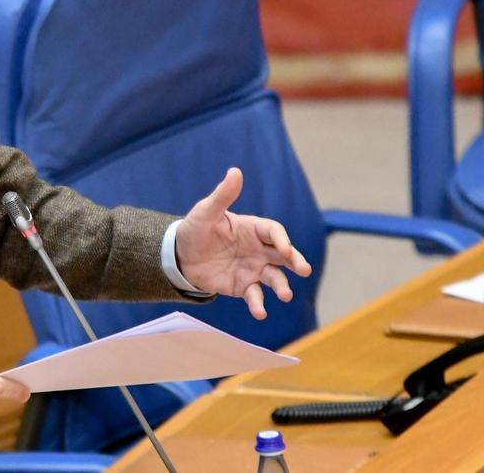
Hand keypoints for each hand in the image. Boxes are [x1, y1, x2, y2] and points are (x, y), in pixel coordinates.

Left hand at [175, 167, 312, 319]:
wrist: (179, 257)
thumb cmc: (195, 230)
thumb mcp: (205, 213)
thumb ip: (222, 196)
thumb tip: (235, 171)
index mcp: (253, 229)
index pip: (274, 232)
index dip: (281, 239)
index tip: (284, 249)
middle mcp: (259, 250)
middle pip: (284, 255)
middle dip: (296, 261)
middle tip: (304, 270)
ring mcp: (253, 269)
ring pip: (275, 277)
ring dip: (282, 286)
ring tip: (285, 295)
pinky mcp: (243, 286)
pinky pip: (255, 296)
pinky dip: (259, 304)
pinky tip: (260, 312)